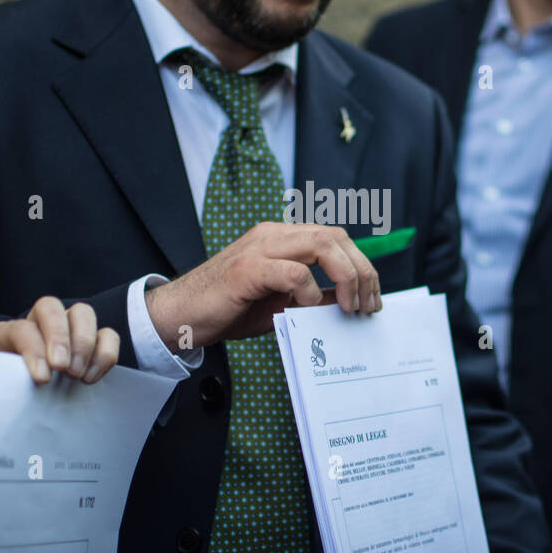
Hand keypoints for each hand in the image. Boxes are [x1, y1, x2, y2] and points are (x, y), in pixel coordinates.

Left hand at [0, 296, 120, 384]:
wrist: (23, 393)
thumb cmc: (13, 388)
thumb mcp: (4, 383)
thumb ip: (9, 379)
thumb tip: (26, 383)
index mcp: (12, 331)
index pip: (23, 329)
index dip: (34, 350)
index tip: (42, 377)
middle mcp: (41, 322)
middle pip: (51, 307)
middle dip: (59, 338)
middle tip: (62, 369)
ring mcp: (69, 326)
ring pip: (83, 313)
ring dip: (83, 343)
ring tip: (77, 375)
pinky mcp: (94, 340)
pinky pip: (109, 335)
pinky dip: (105, 355)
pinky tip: (90, 378)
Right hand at [146, 222, 380, 348]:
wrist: (179, 317)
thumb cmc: (227, 310)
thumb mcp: (281, 303)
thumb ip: (312, 296)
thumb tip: (349, 301)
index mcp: (282, 239)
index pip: (335, 238)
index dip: (361, 266)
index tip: (372, 298)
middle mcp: (273, 235)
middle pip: (335, 236)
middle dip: (362, 270)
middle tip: (369, 305)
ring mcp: (259, 248)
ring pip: (321, 244)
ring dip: (346, 276)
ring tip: (350, 307)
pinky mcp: (246, 270)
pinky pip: (293, 272)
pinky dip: (309, 292)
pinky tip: (307, 309)